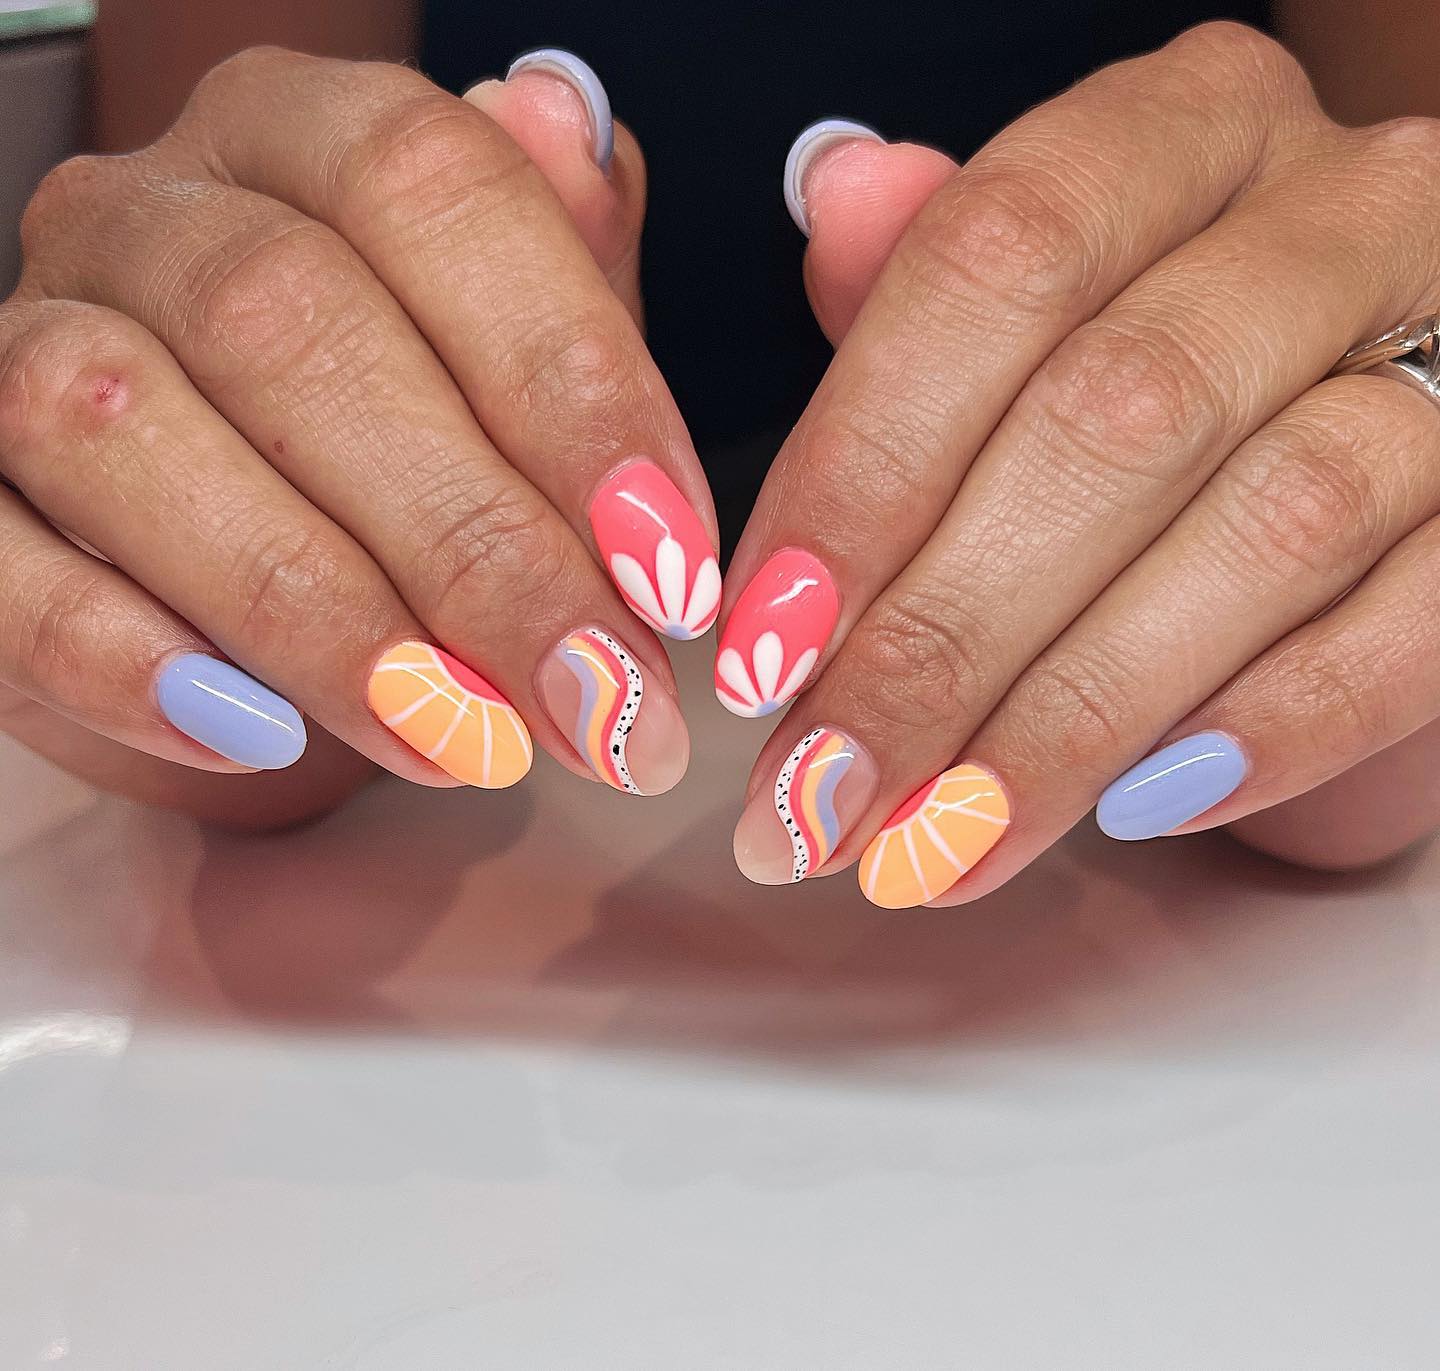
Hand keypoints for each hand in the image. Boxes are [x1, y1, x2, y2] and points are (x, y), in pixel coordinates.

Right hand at [0, 48, 714, 821]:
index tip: (673, 569)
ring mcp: (26, 338)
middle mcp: (148, 210)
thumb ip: (562, 264)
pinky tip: (260, 739)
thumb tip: (576, 127)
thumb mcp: (510, 352)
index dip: (571, 385)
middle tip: (600, 701)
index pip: (435, 188)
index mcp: (302, 138)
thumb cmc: (401, 438)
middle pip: (292, 326)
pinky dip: (129, 663)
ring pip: (125, 428)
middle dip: (476, 546)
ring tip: (464, 740)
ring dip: (321, 612)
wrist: (234, 556)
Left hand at [722, 22, 1439, 903]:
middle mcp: (1339, 208)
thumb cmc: (1154, 365)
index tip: (760, 648)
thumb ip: (931, 276)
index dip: (862, 469)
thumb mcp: (1038, 300)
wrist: (1364, 409)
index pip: (996, 265)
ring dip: (1073, 715)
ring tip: (942, 839)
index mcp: (1181, 132)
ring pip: (1267, 528)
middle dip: (939, 640)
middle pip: (1116, 420)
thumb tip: (845, 193)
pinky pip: (1413, 624)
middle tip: (820, 795)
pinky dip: (1265, 726)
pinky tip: (1135, 808)